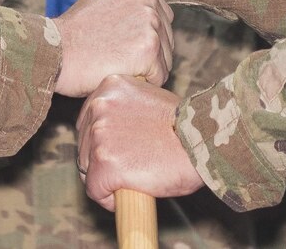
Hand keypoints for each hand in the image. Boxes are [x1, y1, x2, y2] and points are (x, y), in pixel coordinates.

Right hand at [52, 0, 172, 96]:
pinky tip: (122, 74)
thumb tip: (146, 14)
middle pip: (166, 34)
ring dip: (147, 68)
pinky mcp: (149, 47)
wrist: (55, 51)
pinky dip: (144, 82)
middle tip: (118, 56)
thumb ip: (126, 1)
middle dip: (149, 51)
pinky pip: (160, 75)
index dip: (144, 33)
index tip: (122, 41)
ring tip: (118, 65)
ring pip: (165, 57)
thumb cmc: (73, 33)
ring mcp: (150, 21)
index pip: (160, 13)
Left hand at [77, 75, 203, 209]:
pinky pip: (96, 192)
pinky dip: (111, 199)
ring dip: (107, 179)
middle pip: (84, 146)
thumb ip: (126, 109)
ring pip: (88, 170)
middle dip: (102, 161)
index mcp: (110, 86)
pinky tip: (135, 189)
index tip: (122, 151)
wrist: (202, 143)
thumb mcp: (150, 101)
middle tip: (133, 165)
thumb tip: (115, 130)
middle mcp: (99, 106)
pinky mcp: (104, 164)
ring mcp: (99, 135)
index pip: (89, 121)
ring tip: (138, 174)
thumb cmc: (185, 127)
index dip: (104, 142)